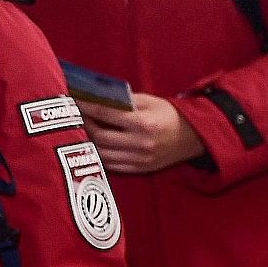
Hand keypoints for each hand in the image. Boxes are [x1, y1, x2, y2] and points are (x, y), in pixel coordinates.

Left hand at [77, 91, 205, 173]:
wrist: (193, 137)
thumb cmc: (168, 115)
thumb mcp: (148, 101)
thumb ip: (123, 100)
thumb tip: (96, 97)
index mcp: (143, 123)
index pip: (105, 114)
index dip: (86, 107)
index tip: (74, 100)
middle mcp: (140, 144)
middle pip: (100, 137)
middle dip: (84, 125)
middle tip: (76, 116)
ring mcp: (140, 159)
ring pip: (103, 154)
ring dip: (89, 141)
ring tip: (81, 130)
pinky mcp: (139, 169)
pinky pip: (111, 165)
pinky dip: (99, 155)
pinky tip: (93, 145)